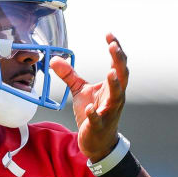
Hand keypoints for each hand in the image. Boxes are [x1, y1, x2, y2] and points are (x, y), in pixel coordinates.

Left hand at [50, 33, 128, 161]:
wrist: (97, 142)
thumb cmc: (93, 113)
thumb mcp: (80, 91)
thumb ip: (69, 75)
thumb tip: (54, 59)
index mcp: (112, 86)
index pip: (117, 64)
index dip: (115, 49)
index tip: (109, 34)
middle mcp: (115, 97)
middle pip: (122, 76)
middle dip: (119, 61)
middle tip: (114, 46)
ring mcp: (108, 112)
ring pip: (116, 97)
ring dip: (114, 85)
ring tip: (110, 72)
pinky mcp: (99, 126)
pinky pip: (98, 119)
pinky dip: (94, 113)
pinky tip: (89, 108)